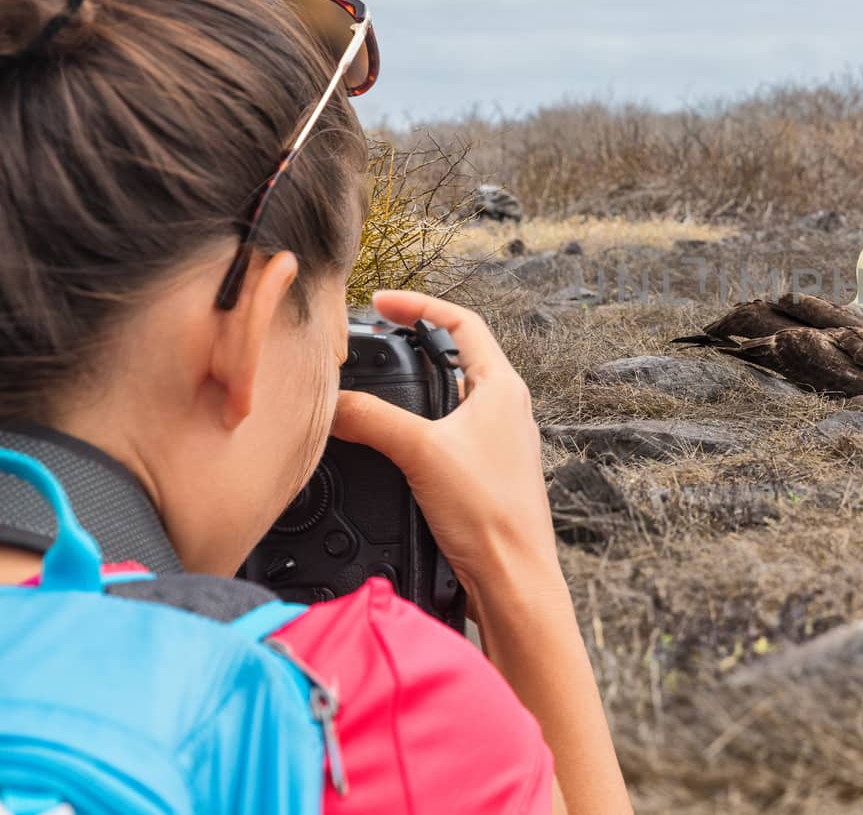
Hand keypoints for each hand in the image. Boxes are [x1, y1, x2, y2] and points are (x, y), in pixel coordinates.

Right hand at [331, 290, 560, 596]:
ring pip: (453, 395)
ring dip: (417, 384)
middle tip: (377, 336)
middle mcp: (507, 408)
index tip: (382, 301)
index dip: (420, 305)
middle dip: (416, 341)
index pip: (462, 322)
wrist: (513, 577)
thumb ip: (373, 420)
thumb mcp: (421, 452)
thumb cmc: (489, 513)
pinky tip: (394, 438)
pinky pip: (449, 431)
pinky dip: (420, 423)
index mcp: (503, 387)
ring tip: (379, 381)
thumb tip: (333, 404)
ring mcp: (499, 441)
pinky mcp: (486, 472)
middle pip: (458, 354)